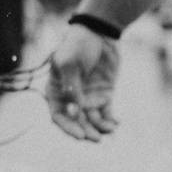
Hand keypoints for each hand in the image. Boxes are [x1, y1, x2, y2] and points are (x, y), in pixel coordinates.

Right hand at [46, 25, 119, 140]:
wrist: (99, 31)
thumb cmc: (77, 44)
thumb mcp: (69, 63)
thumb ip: (71, 88)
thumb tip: (74, 111)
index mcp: (56, 91)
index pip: (59, 115)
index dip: (68, 127)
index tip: (79, 135)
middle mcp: (71, 98)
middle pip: (77, 121)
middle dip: (86, 131)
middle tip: (96, 139)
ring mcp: (88, 97)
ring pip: (92, 120)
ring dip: (99, 128)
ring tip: (108, 130)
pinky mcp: (104, 94)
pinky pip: (106, 112)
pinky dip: (110, 120)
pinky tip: (115, 123)